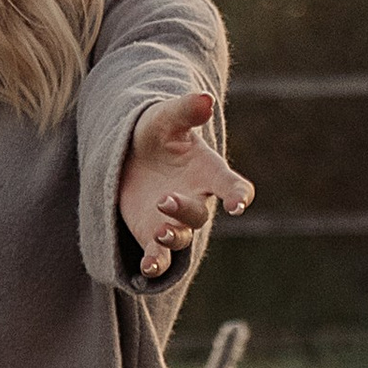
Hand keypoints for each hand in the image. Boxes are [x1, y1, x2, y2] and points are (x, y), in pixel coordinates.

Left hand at [119, 90, 252, 280]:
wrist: (129, 155)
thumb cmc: (156, 133)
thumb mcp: (167, 117)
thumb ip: (186, 110)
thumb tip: (207, 99)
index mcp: (208, 172)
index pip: (232, 186)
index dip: (238, 195)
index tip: (238, 203)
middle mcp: (196, 200)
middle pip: (199, 214)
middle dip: (185, 210)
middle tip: (165, 200)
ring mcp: (175, 221)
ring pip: (181, 238)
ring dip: (172, 237)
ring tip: (160, 231)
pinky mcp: (153, 237)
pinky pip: (159, 257)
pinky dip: (155, 265)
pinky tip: (147, 268)